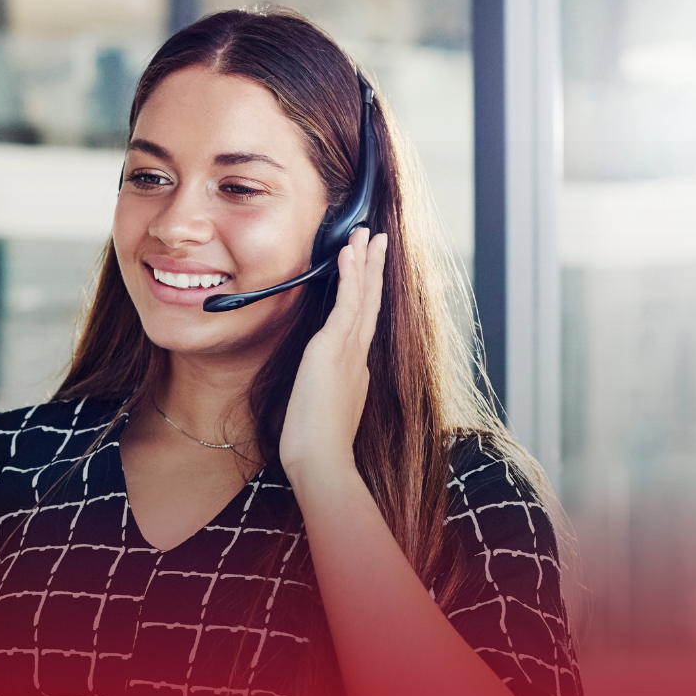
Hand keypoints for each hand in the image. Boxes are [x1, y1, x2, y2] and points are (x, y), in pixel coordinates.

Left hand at [279, 227, 387, 485]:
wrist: (322, 460)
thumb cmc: (316, 447)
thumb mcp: (320, 412)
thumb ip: (324, 393)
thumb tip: (320, 387)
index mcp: (354, 371)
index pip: (361, 323)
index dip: (367, 296)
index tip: (369, 275)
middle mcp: (356, 356)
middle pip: (370, 304)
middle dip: (374, 271)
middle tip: (379, 242)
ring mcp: (348, 350)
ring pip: (362, 296)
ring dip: (365, 262)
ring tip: (368, 235)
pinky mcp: (334, 347)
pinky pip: (347, 302)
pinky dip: (350, 275)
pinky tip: (349, 253)